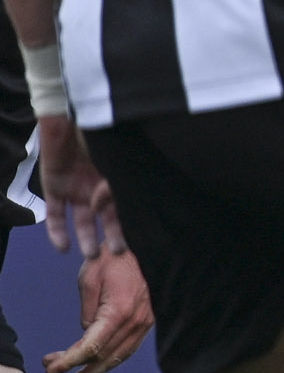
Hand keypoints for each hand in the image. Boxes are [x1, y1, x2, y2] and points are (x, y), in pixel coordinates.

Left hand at [37, 114, 122, 258]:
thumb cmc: (100, 134)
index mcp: (118, 180)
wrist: (67, 117)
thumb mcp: (114, 160)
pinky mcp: (54, 189)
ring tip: (91, 254)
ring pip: (83, 221)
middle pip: (108, 219)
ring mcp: (76, 190)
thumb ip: (112, 186)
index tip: (140, 239)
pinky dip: (57, 232)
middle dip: (113, 236)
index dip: (132, 223)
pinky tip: (63, 248)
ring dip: (87, 239)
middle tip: (118, 251)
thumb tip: (101, 207)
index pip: (127, 207)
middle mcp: (98, 188)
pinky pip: (56, 215)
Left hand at [45, 245, 151, 372]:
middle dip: (79, 370)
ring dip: (96, 370)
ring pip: (118, 356)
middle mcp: (134, 322)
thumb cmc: (111, 260)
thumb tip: (86, 334)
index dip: (69, 361)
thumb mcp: (88, 281)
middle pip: (104, 356)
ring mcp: (144, 323)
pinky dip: (112, 360)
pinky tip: (98, 365)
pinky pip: (129, 348)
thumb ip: (86, 313)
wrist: (141, 248)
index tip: (52, 369)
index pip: (91, 347)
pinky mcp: (147, 321)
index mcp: (118, 312)